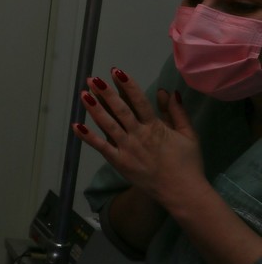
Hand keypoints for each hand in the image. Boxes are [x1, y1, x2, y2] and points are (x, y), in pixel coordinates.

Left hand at [72, 67, 204, 209]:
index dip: (127, 85)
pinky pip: (101, 147)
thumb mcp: (188, 134)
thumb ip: (176, 112)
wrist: (182, 192)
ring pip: (108, 125)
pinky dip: (88, 137)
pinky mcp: (119, 162)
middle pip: (120, 110)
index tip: (116, 71)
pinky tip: (76, 125)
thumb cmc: (187, 163)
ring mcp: (127, 149)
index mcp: (156, 127)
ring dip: (94, 109)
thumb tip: (167, 91)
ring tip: (83, 94)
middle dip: (106, 93)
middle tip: (93, 78)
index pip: (139, 101)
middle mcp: (139, 135)